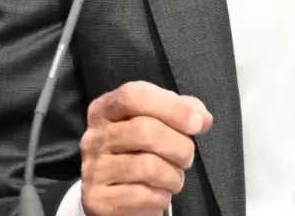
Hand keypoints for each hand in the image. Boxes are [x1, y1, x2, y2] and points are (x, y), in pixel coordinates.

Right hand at [80, 80, 212, 215]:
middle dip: (179, 146)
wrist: (118, 193)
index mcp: (105, 109)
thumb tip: (201, 119)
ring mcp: (92, 169)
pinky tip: (160, 194)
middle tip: (187, 158)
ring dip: (173, 175)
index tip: (198, 123)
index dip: (171, 107)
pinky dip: (161, 197)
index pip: (134, 95)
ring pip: (147, 166)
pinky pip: (141, 195)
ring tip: (174, 178)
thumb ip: (181, 110)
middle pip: (144, 130)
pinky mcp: (97, 199)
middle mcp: (94, 137)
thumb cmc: (142, 150)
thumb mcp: (158, 121)